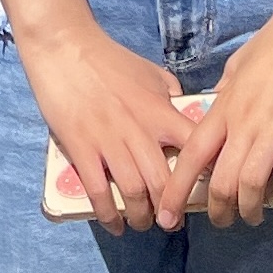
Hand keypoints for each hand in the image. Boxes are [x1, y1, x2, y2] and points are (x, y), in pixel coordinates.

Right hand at [20, 20, 196, 232]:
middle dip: (171, 209)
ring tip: (143, 224)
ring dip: (141, 216)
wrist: (66, 46)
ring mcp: (108, 141)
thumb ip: (170, 98)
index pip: (194, 147)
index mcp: (160, 111)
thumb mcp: (152, 73)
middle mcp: (139, 130)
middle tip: (171, 221)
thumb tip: (182, 115)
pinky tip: (114, 225)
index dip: (205, 174)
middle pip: (164, 181)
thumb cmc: (110, 59)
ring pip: (133, 192)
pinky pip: (97, 191)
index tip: (207, 192)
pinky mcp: (80, 147)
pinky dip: (108, 215)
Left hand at [171, 0, 272, 227]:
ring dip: (250, 210)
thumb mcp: (241, 66)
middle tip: (221, 222)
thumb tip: (217, 108)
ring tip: (253, 219)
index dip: (176, 189)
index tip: (167, 215)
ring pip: (251, 185)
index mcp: (224, 107)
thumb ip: (228, 93)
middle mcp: (243, 122)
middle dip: (217, 210)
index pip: (191, 156)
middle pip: (220, 180)